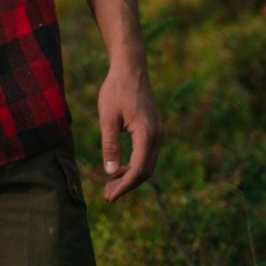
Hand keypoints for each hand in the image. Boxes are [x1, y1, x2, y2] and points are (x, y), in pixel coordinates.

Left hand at [98, 64, 163, 201]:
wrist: (130, 68)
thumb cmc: (116, 90)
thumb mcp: (107, 117)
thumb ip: (110, 144)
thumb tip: (110, 172)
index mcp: (147, 133)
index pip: (139, 169)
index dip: (124, 186)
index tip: (109, 196)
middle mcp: (158, 135)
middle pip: (145, 170)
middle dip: (127, 185)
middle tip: (107, 195)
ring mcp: (158, 132)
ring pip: (147, 163)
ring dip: (130, 176)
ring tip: (110, 185)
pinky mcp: (154, 129)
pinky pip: (147, 154)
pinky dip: (134, 164)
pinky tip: (118, 168)